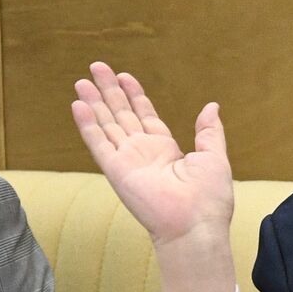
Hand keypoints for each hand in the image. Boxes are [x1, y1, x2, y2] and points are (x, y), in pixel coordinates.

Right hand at [72, 62, 233, 247]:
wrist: (196, 225)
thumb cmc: (209, 199)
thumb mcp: (214, 157)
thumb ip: (209, 132)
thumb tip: (212, 106)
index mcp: (165, 150)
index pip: (145, 115)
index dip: (134, 94)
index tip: (124, 75)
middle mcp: (143, 153)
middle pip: (121, 114)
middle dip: (109, 90)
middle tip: (97, 66)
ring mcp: (128, 161)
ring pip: (107, 124)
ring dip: (94, 102)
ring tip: (82, 80)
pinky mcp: (117, 171)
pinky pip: (98, 144)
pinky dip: (87, 125)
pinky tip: (78, 105)